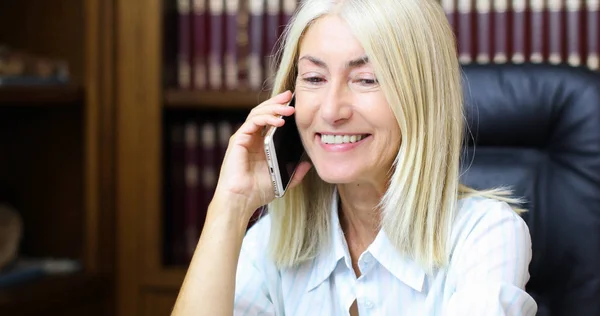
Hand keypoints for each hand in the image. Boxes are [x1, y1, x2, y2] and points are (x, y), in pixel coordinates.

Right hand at [213, 90, 312, 218]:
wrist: (241, 201)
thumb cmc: (257, 192)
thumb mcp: (283, 181)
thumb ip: (295, 173)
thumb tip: (308, 164)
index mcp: (260, 144)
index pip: (270, 120)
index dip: (280, 109)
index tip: (294, 102)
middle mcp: (251, 138)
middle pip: (263, 112)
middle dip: (277, 102)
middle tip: (290, 95)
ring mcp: (243, 138)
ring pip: (257, 113)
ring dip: (274, 108)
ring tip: (289, 108)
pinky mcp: (238, 140)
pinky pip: (252, 123)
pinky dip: (266, 119)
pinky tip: (279, 121)